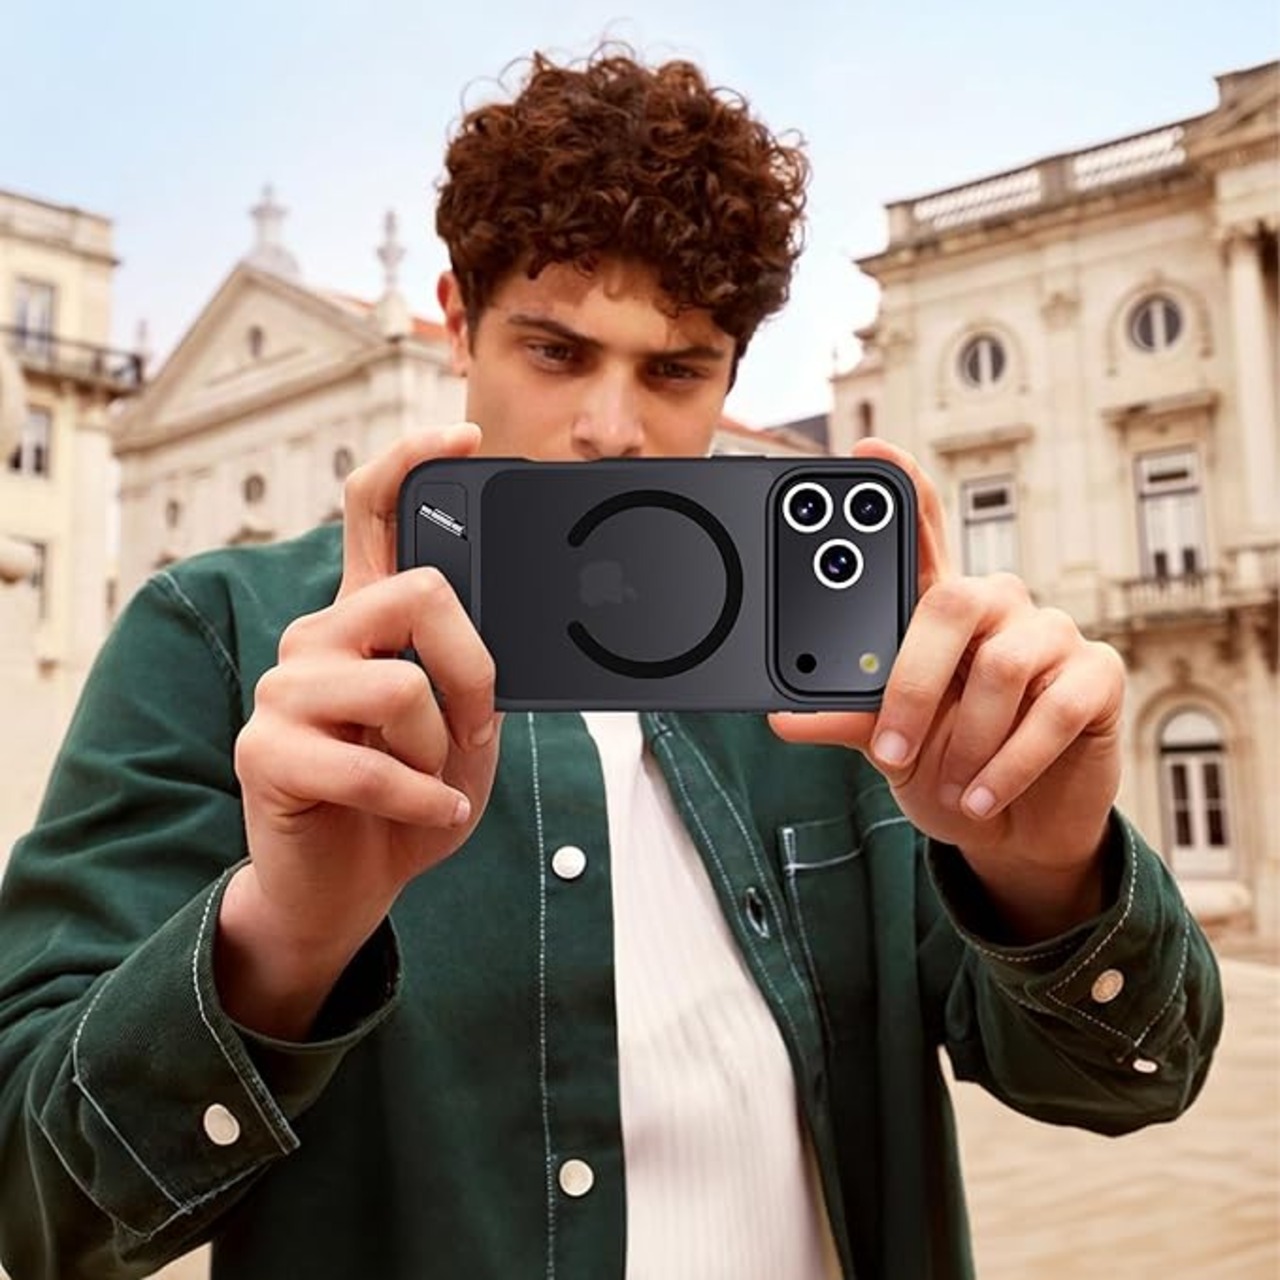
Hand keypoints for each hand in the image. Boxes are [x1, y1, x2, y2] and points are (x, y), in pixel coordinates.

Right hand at [221, 423, 504, 1034]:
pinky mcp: (265, 749)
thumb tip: (500, 642)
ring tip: (425, 781)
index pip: (373, 512)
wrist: (349, 887)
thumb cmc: (407, 801)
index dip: (413, 462)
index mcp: (366, 621)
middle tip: (470, 727)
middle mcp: (318, 637)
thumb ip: (474, 677)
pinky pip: (374, 765)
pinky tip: (426, 816)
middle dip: (473, 668)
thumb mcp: (464, 732)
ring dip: (438, 751)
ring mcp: (285, 689)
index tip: (464, 436)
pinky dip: (420, 802)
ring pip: (402, 686)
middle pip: (419, 592)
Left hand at [770, 439, 1125, 937]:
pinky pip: (1052, 710)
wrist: (1015, 825)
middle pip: (952, 602)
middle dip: (913, 685)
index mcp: (941, 606)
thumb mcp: (886, 741)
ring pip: (1001, 666)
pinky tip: (984, 795)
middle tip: (891, 746)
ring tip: (946, 783)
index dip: (902, 485)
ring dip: (964, 740)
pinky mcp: (1098, 676)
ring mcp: (1051, 634)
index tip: (867, 450)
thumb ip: (844, 717)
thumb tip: (782, 717)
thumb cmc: (947, 762)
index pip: (924, 530)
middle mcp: (998, 605)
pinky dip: (1009, 764)